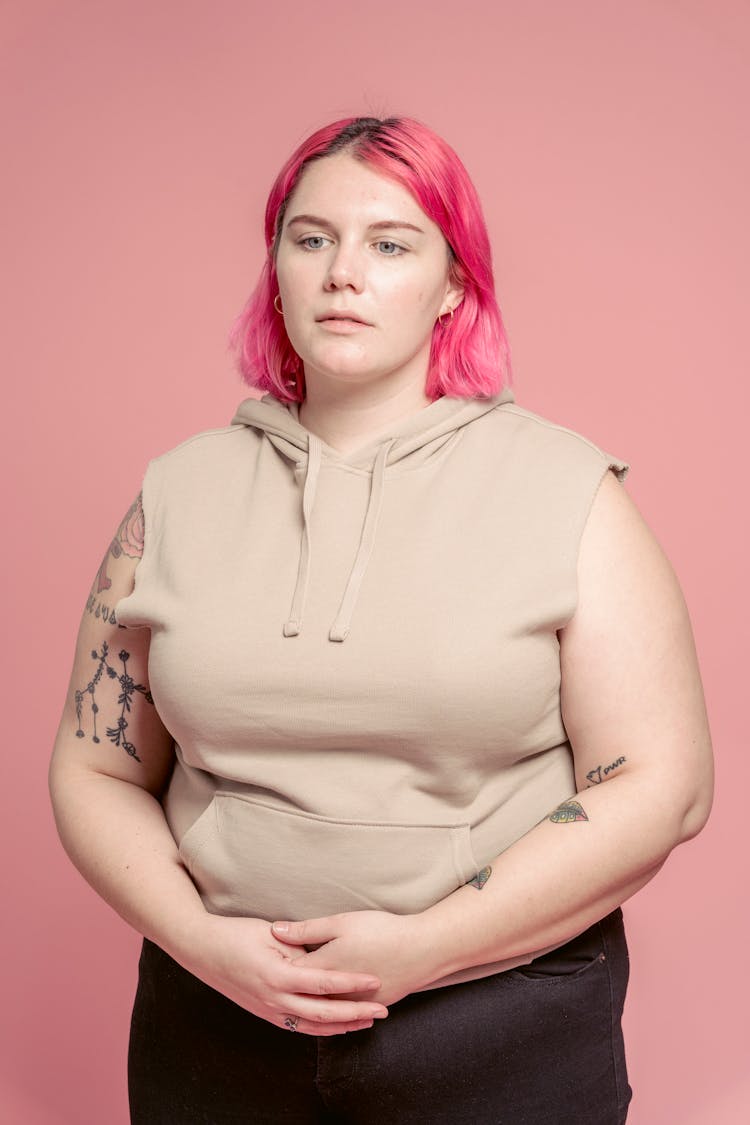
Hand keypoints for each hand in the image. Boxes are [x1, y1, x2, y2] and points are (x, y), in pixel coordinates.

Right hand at [174, 913, 388, 1036]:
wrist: (201, 950)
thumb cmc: (236, 935)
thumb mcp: (271, 933)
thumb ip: (300, 945)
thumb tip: (325, 952)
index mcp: (278, 976)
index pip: (324, 983)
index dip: (352, 983)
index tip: (375, 980)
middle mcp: (274, 998)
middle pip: (323, 1012)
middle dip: (355, 1013)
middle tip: (381, 1010)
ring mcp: (268, 1009)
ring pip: (311, 1025)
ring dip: (340, 1025)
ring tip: (365, 1022)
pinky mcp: (264, 1013)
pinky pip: (297, 1026)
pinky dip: (319, 1027)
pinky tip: (334, 1025)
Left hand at [271, 910, 436, 1006]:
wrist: (423, 949)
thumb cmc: (381, 931)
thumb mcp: (341, 923)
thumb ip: (306, 929)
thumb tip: (275, 929)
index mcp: (321, 971)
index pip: (288, 973)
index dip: (276, 964)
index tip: (263, 956)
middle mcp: (333, 995)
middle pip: (300, 997)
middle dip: (286, 989)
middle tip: (270, 981)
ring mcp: (352, 1006)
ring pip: (321, 1013)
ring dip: (305, 1006)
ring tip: (291, 1000)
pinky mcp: (369, 1008)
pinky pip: (344, 1016)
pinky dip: (331, 1014)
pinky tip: (325, 1009)